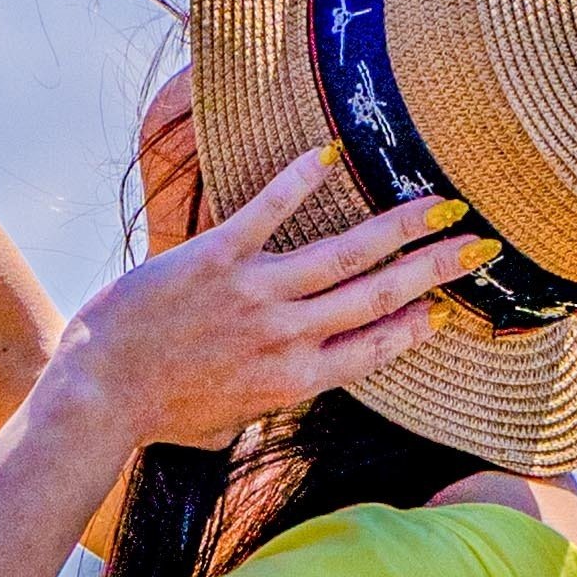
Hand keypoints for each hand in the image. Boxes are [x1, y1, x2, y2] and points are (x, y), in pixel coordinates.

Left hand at [38, 149, 502, 477]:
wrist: (98, 394)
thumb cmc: (159, 413)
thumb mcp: (231, 422)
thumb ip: (270, 401)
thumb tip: (292, 386)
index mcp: (294, 381)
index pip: (375, 348)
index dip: (419, 325)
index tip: (451, 306)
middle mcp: (286, 337)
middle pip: (379, 297)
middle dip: (434, 269)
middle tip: (478, 243)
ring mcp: (254, 296)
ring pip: (344, 256)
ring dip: (397, 227)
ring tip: (435, 203)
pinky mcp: (214, 258)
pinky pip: (266, 212)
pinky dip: (297, 180)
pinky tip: (328, 153)